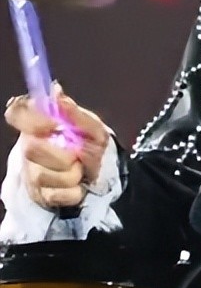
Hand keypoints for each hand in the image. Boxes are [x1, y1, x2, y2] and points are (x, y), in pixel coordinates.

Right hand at [5, 85, 110, 210]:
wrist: (97, 173)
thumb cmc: (89, 144)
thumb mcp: (92, 127)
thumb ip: (75, 112)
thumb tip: (57, 91)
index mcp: (39, 123)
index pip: (17, 112)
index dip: (32, 118)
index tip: (54, 124)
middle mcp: (27, 146)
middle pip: (31, 149)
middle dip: (62, 155)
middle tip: (78, 155)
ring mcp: (30, 172)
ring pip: (41, 175)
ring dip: (71, 174)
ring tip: (79, 170)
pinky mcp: (38, 195)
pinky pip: (53, 196)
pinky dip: (73, 192)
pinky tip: (78, 186)